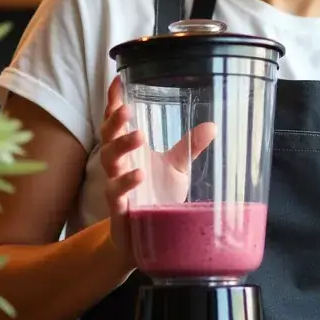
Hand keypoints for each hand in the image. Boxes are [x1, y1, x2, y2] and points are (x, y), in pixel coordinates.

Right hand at [100, 75, 216, 265]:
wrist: (145, 237)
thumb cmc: (156, 196)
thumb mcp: (176, 168)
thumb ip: (189, 147)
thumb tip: (212, 125)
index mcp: (129, 151)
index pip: (116, 123)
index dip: (113, 102)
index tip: (117, 81)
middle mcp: (119, 166)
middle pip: (108, 138)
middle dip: (114, 122)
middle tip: (126, 109)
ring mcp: (115, 186)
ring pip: (109, 162)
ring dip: (122, 147)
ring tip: (139, 136)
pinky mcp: (119, 209)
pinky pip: (116, 193)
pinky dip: (125, 183)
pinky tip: (139, 175)